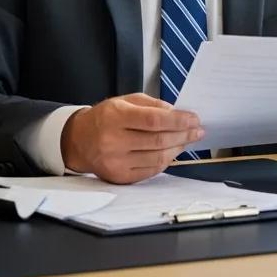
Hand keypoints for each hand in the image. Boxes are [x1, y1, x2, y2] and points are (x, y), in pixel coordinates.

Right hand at [60, 93, 204, 183]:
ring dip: (178, 148)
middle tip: (198, 130)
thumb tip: (175, 112)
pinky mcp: (118, 177)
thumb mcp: (125, 100)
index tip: (194, 119)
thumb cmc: (105, 117)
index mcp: (116, 117)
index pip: (153, 120)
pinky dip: (165, 161)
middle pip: (158, 140)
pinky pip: (149, 171)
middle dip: (183, 135)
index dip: (178, 120)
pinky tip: (173, 152)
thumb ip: (152, 104)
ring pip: (156, 158)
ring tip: (188, 140)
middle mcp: (114, 141)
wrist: (78, 141)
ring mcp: (115, 162)